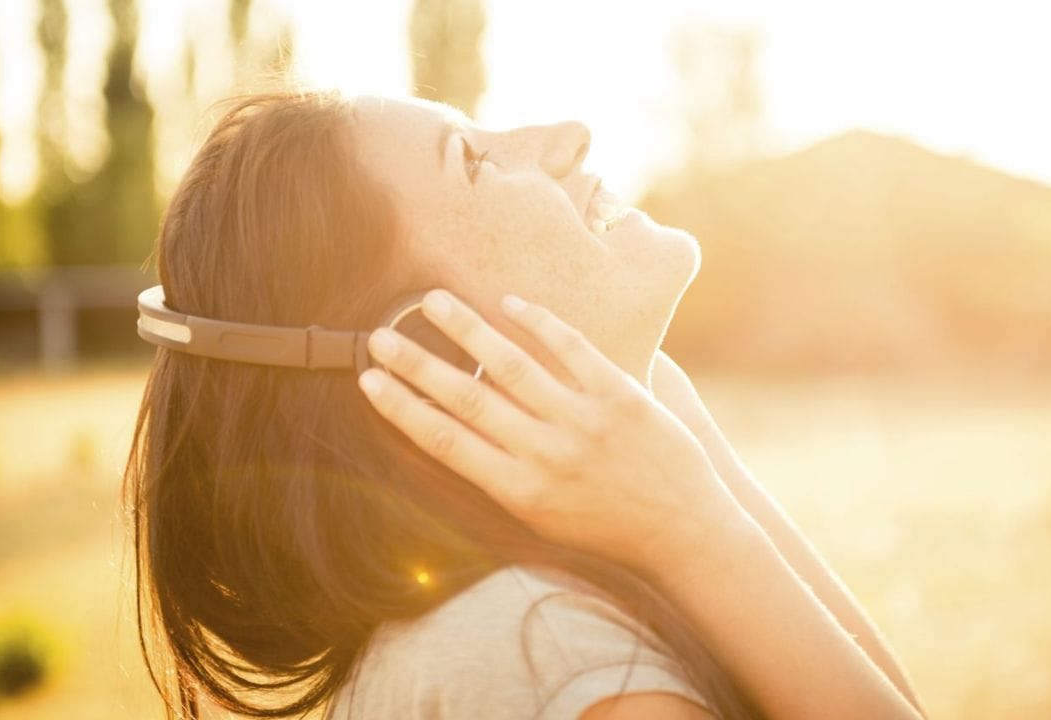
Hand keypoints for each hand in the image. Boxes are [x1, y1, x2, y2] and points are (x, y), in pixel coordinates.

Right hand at [358, 289, 743, 575]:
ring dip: (467, 329)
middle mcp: (547, 454)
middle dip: (417, 364)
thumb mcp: (543, 517)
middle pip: (467, 398)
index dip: (402, 408)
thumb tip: (452, 433)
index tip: (369, 381)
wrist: (682, 529)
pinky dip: (538, 322)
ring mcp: (585, 421)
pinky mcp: (621, 395)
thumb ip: (500, 475)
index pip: (447, 442)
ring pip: (513, 365)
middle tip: (381, 335)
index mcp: (520, 490)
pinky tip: (509, 303)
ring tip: (433, 301)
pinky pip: (572, 349)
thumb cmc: (606, 527)